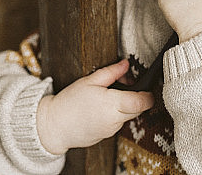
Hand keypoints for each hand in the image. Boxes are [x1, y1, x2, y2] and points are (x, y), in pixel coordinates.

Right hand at [36, 59, 153, 154]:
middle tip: (122, 88)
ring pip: (127, 116)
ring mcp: (111, 130)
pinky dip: (114, 116)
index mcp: (112, 104)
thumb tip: (125, 64)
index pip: (142, 102)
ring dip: (123, 107)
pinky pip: (117, 124)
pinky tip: (100, 110)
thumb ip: (111, 72)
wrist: (53, 126)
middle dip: (135, 99)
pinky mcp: (105, 136)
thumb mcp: (89, 81)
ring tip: (107, 98)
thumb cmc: (69, 103)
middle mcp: (114, 119)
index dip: (148, 95)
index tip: (146, 89)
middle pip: (138, 109)